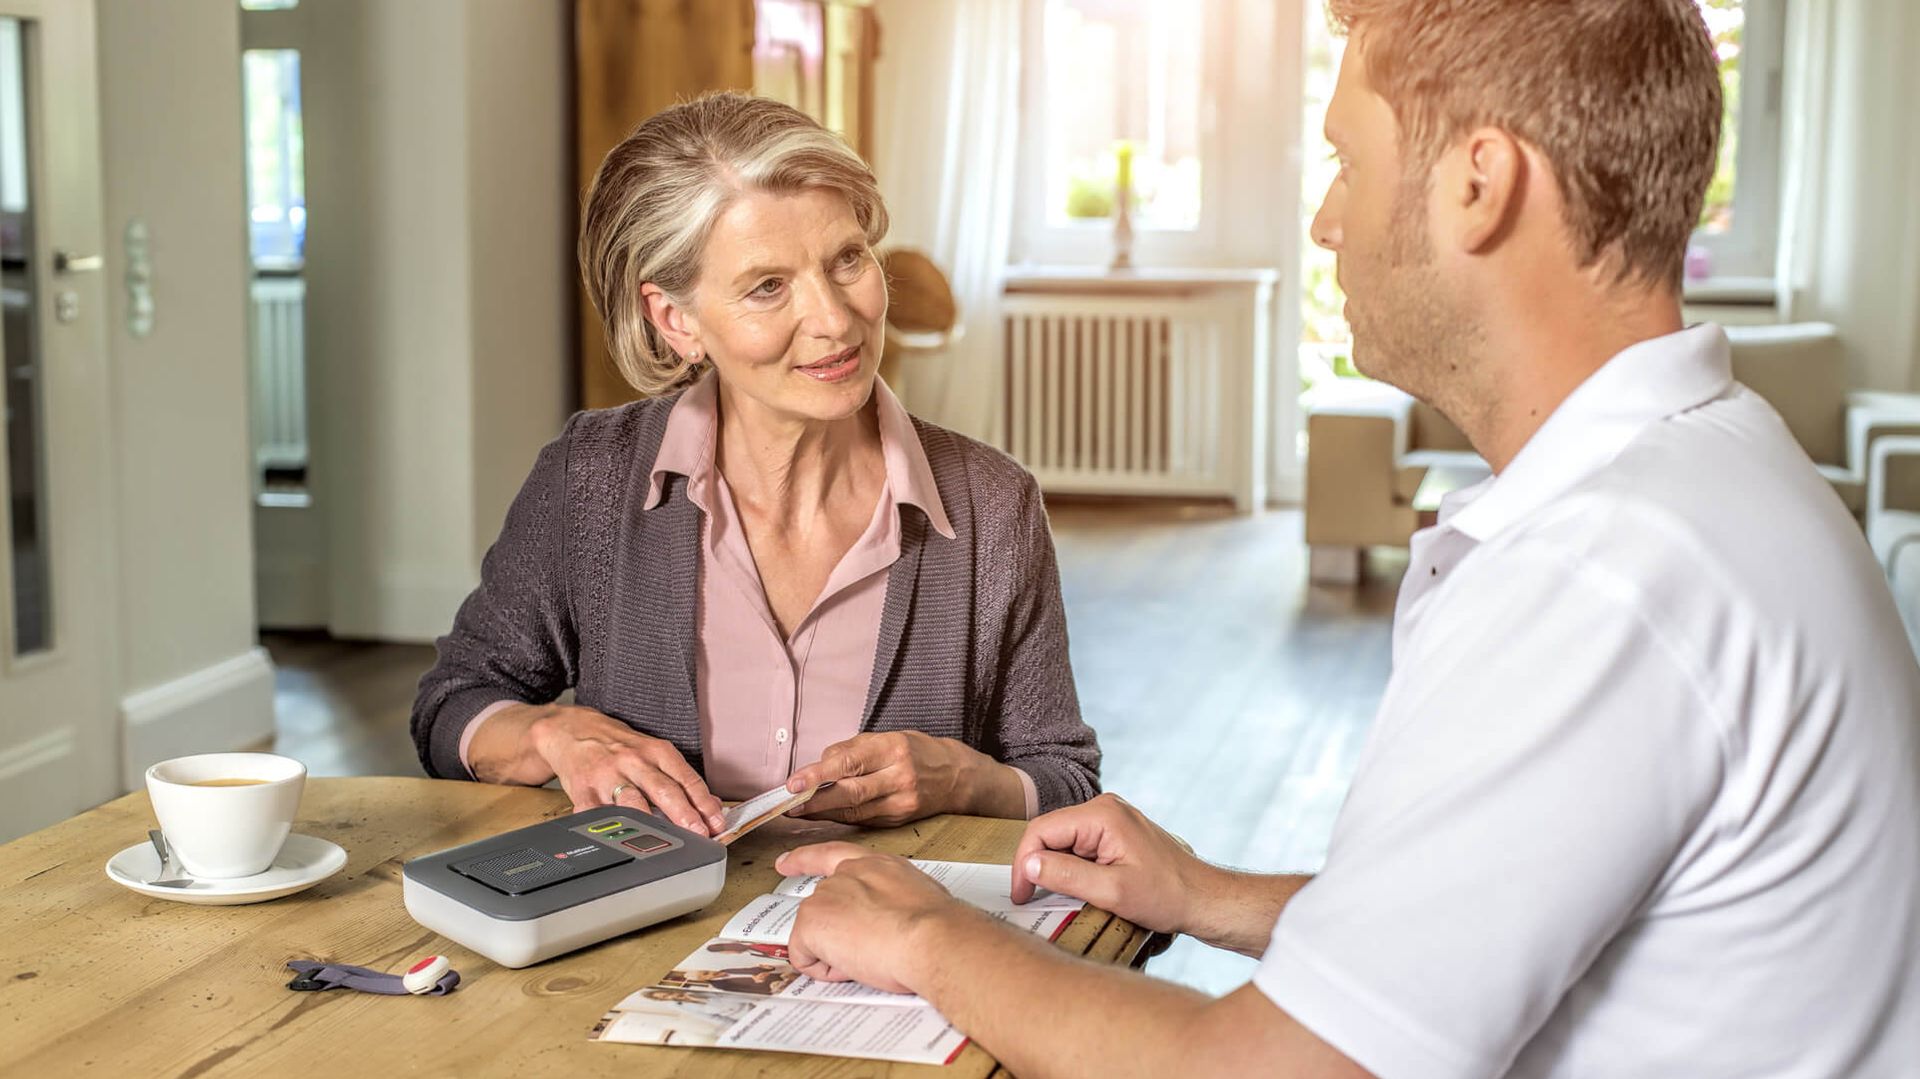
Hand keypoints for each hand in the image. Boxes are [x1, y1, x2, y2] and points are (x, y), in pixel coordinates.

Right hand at [525, 705, 726, 834]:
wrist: (573, 730)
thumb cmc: (618, 745)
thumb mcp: (653, 752)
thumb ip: (681, 778)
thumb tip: (712, 805)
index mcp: (656, 751)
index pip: (687, 779)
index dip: (704, 803)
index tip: (717, 823)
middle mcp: (634, 761)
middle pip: (664, 790)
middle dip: (685, 815)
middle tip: (700, 834)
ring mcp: (608, 775)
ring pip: (632, 802)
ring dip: (651, 824)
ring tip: (666, 841)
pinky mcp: (583, 789)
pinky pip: (595, 812)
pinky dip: (606, 827)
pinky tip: (618, 838)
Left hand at [776, 841, 968, 993]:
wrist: (932, 938)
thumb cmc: (938, 927)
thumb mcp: (919, 900)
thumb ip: (896, 902)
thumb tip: (898, 920)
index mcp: (876, 866)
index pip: (832, 855)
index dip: (804, 860)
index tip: (784, 863)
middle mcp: (847, 874)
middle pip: (823, 907)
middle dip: (836, 934)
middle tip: (871, 950)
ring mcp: (826, 896)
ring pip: (815, 935)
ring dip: (836, 953)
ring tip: (871, 957)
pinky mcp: (812, 921)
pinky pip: (805, 957)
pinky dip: (825, 970)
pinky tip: (854, 966)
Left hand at [786, 731, 1021, 825]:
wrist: (958, 777)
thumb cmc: (919, 751)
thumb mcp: (888, 737)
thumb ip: (853, 749)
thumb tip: (820, 765)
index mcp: (894, 749)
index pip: (850, 762)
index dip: (819, 774)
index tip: (794, 782)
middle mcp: (899, 777)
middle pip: (849, 792)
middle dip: (814, 800)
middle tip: (788, 804)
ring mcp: (901, 803)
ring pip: (853, 811)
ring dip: (822, 812)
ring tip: (798, 811)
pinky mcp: (900, 821)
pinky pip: (863, 820)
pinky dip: (841, 818)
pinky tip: (824, 815)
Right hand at [1010, 793, 1206, 935]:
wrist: (1204, 899)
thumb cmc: (1167, 896)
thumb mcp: (1113, 892)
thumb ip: (1067, 875)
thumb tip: (1028, 864)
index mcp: (1101, 814)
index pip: (1041, 830)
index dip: (1023, 863)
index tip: (1021, 895)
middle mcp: (1104, 808)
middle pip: (1050, 833)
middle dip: (1037, 866)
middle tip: (1031, 900)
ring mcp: (1110, 820)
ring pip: (1062, 841)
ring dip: (1054, 869)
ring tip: (1055, 899)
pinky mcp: (1114, 834)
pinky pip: (1079, 847)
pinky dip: (1071, 869)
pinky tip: (1076, 891)